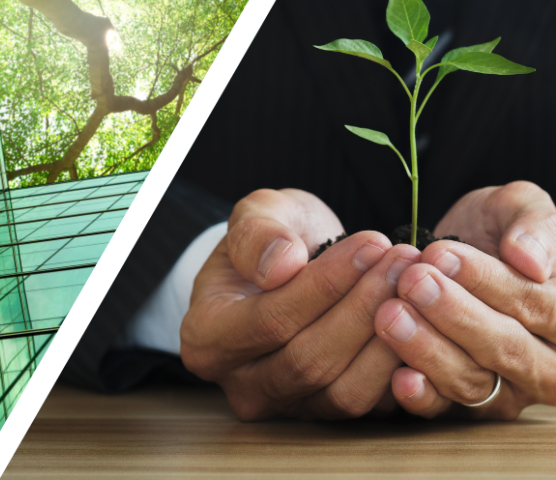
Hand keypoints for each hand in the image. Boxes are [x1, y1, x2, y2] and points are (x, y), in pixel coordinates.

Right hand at [180, 188, 420, 420]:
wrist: (289, 266)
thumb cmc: (271, 237)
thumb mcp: (257, 213)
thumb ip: (257, 233)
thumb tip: (281, 265)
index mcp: (207, 337)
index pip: (271, 319)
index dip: (327, 283)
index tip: (372, 243)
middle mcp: (241, 383)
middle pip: (310, 360)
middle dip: (364, 306)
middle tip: (403, 261)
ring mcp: (286, 407)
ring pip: (343, 390)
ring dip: (389, 336)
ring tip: (414, 282)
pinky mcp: (327, 415)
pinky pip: (371, 406)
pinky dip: (401, 366)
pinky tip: (422, 319)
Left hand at [375, 181, 555, 418]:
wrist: (452, 249)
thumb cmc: (496, 227)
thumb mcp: (519, 207)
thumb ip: (536, 225)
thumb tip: (531, 262)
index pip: (541, 308)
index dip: (491, 282)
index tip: (441, 255)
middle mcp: (545, 361)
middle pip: (509, 351)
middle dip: (456, 316)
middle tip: (412, 282)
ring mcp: (505, 386)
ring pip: (474, 381)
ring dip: (428, 349)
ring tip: (390, 314)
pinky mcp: (461, 399)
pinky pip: (445, 407)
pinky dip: (422, 396)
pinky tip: (399, 378)